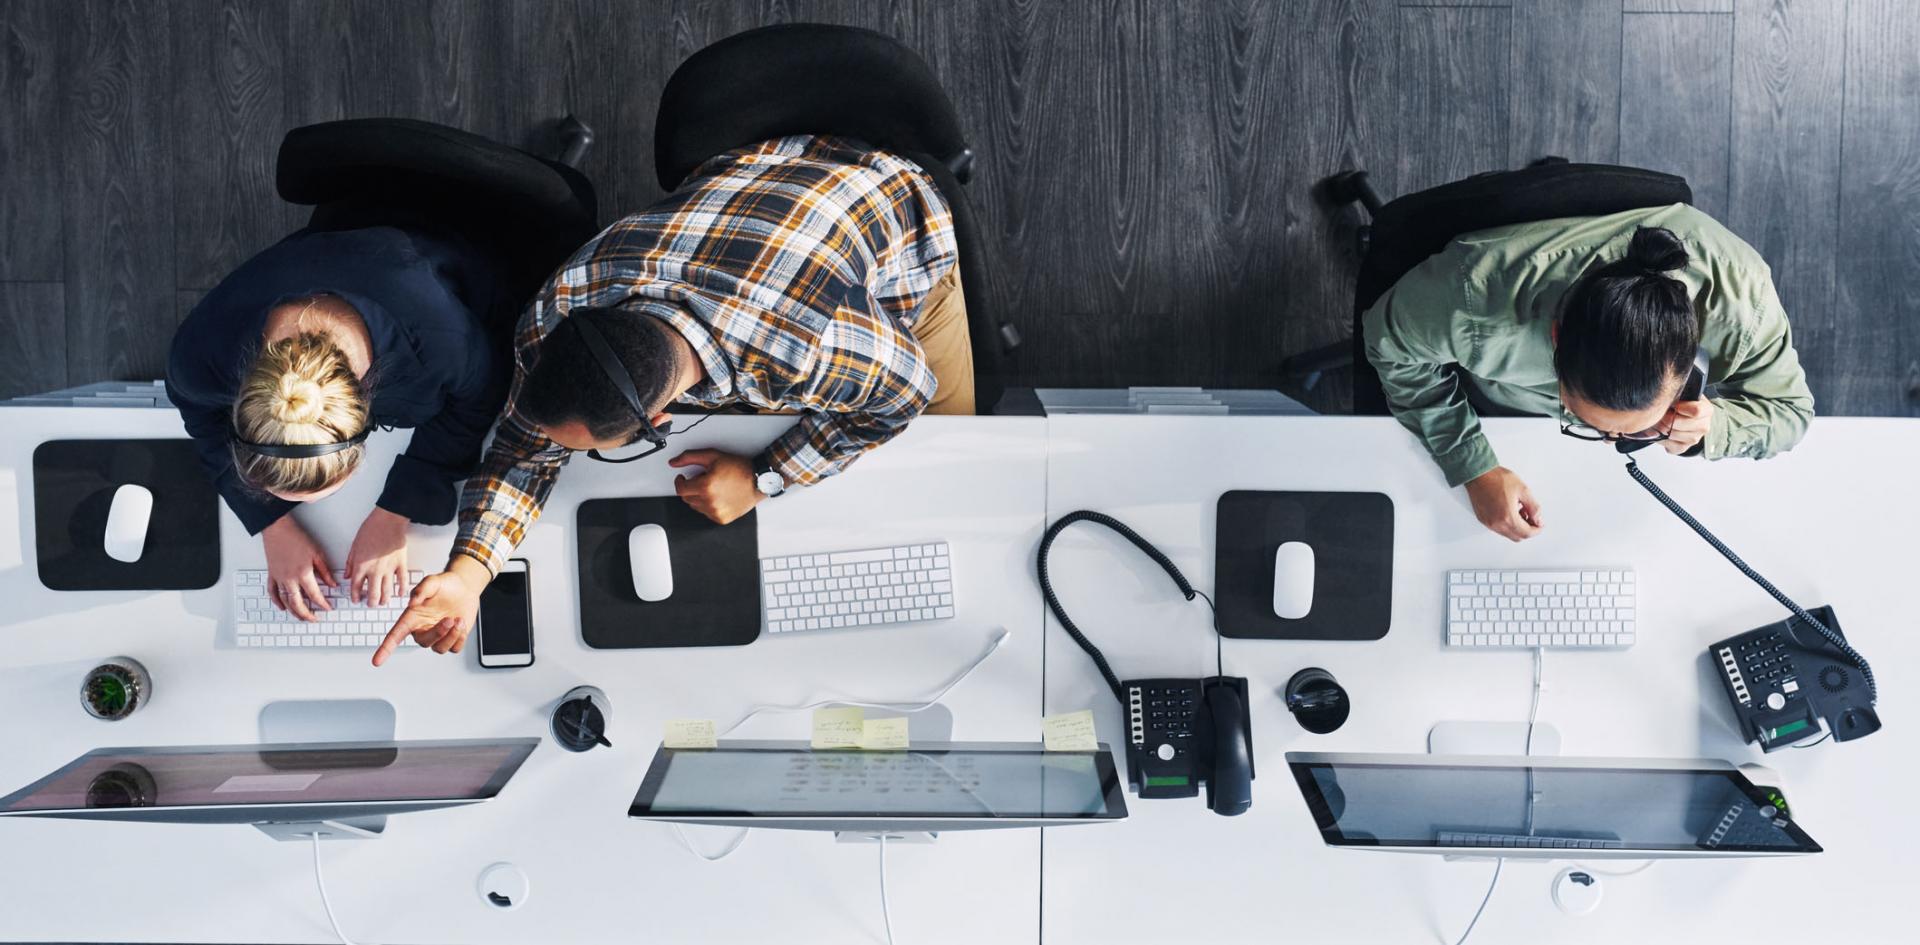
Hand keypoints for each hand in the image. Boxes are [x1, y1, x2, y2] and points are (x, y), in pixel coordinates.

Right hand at [261, 515, 336, 620]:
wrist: (277, 530)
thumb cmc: (297, 538)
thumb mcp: (317, 553)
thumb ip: (325, 571)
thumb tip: (333, 585)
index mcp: (303, 574)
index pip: (315, 595)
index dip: (323, 604)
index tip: (328, 608)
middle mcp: (289, 579)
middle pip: (298, 603)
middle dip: (307, 614)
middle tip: (314, 619)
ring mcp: (279, 578)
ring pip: (285, 601)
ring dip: (293, 611)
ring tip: (301, 617)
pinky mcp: (271, 575)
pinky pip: (272, 592)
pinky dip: (277, 601)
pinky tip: (282, 607)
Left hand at [344, 507, 409, 605]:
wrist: (388, 521)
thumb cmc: (371, 530)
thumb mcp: (354, 546)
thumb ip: (350, 563)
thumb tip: (346, 575)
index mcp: (361, 566)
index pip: (356, 587)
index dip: (355, 596)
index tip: (356, 599)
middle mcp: (374, 570)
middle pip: (373, 593)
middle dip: (371, 602)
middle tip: (371, 604)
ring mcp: (389, 569)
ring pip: (387, 591)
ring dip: (384, 599)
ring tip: (383, 602)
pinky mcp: (401, 564)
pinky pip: (402, 581)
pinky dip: (401, 589)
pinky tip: (399, 594)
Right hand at [372, 555, 489, 665]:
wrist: (464, 588)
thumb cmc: (445, 585)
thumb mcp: (433, 581)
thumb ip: (422, 589)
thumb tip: (412, 602)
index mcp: (412, 617)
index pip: (395, 635)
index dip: (385, 649)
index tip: (376, 661)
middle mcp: (422, 629)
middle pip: (424, 643)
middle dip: (438, 633)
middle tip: (448, 619)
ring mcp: (437, 636)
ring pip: (439, 648)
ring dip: (451, 635)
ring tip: (457, 620)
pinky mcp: (451, 640)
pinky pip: (454, 649)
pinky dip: (460, 638)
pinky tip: (461, 624)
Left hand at [668, 449, 764, 524]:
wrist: (758, 481)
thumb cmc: (739, 469)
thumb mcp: (713, 456)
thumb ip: (690, 457)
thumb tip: (674, 462)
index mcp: (706, 486)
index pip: (680, 489)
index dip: (679, 482)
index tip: (682, 478)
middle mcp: (710, 501)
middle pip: (687, 498)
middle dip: (691, 488)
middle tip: (703, 479)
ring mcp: (716, 512)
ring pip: (696, 506)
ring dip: (699, 497)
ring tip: (713, 487)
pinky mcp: (721, 518)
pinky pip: (706, 513)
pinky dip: (709, 505)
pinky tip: (719, 496)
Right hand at [1464, 466, 1543, 541]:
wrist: (1478, 474)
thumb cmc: (1497, 478)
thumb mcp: (1523, 490)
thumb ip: (1534, 507)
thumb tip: (1538, 519)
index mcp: (1508, 517)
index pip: (1527, 533)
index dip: (1537, 530)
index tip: (1540, 524)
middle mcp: (1497, 524)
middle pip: (1518, 537)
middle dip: (1527, 530)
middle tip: (1531, 518)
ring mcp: (1489, 523)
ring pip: (1508, 534)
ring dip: (1517, 528)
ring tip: (1519, 512)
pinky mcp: (1483, 519)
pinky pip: (1499, 529)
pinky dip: (1507, 525)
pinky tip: (1509, 512)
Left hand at [1661, 398, 1713, 454]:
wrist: (1679, 413)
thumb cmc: (1681, 402)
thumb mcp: (1683, 392)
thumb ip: (1678, 394)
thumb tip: (1668, 399)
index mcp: (1707, 410)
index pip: (1696, 411)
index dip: (1680, 407)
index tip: (1672, 404)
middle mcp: (1703, 426)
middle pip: (1680, 424)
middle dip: (1665, 418)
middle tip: (1659, 413)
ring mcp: (1694, 438)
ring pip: (1673, 435)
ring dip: (1660, 428)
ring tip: (1657, 420)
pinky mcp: (1683, 447)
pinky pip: (1670, 445)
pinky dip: (1661, 438)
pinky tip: (1659, 431)